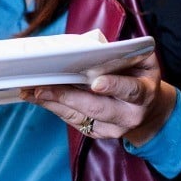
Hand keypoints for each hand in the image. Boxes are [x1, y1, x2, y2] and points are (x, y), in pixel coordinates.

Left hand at [20, 51, 176, 144]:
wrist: (150, 112)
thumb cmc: (141, 78)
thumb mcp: (143, 62)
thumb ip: (127, 53)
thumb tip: (96, 46)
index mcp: (144, 94)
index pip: (129, 89)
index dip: (113, 85)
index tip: (96, 83)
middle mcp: (128, 116)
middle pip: (96, 108)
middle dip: (67, 97)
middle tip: (42, 88)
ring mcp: (112, 129)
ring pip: (79, 117)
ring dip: (52, 103)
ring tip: (30, 91)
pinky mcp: (97, 133)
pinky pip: (73, 121)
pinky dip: (54, 108)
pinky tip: (38, 98)